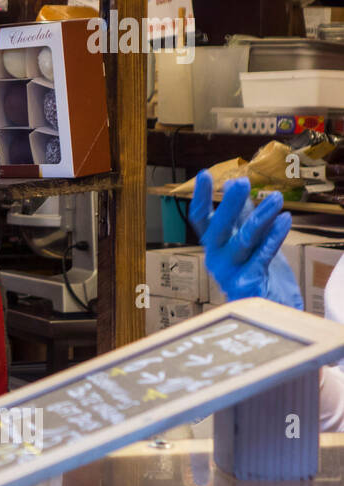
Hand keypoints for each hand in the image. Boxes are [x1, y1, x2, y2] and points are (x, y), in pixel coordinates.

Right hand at [187, 172, 301, 306]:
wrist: (273, 311)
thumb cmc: (260, 273)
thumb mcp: (250, 240)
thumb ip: (243, 216)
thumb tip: (234, 185)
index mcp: (214, 246)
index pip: (201, 218)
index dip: (201, 197)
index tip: (203, 174)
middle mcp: (216, 258)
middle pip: (218, 228)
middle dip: (230, 204)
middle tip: (241, 182)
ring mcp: (230, 272)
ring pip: (243, 241)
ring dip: (260, 217)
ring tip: (276, 198)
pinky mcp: (248, 283)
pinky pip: (263, 256)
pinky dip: (274, 237)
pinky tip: (285, 220)